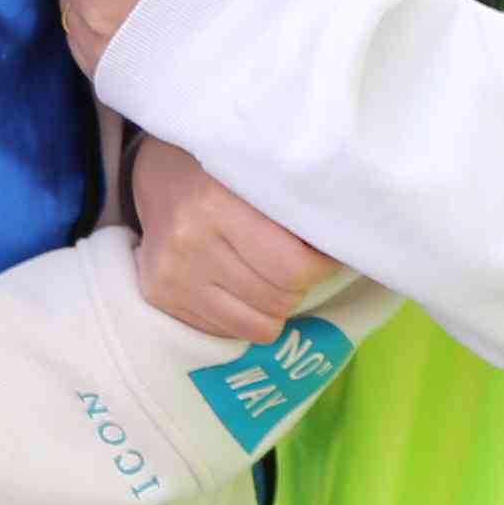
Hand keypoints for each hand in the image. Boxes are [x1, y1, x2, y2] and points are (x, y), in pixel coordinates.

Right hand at [129, 136, 334, 342]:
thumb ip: (293, 206)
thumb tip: (344, 245)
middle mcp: (188, 245)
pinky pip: (228, 333)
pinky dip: (245, 316)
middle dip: (299, 286)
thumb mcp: (258, 172)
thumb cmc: (223, 172)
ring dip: (275, 308)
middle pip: (278, 301)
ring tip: (269, 278)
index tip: (325, 252)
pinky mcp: (159, 298)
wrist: (158, 174)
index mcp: (216, 205)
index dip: (321, 267)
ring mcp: (171, 277)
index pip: (292, 269)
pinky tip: (238, 286)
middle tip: (296, 264)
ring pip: (258, 327)